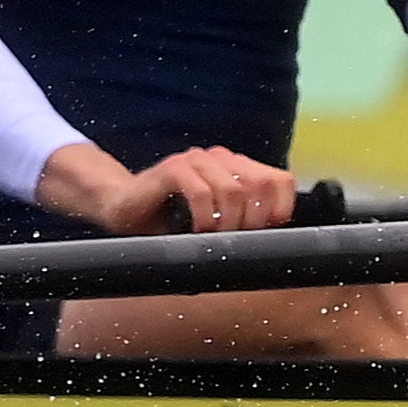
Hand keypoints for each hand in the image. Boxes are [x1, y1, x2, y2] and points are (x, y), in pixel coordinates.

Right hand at [34, 140, 295, 236]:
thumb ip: (242, 223)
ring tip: (214, 238)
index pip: (280, 180)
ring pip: (233, 190)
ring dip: (228, 222)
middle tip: (236, 240)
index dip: (282, 207)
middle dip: (253, 220)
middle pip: (260, 186)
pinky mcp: (173, 167)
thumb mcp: (216, 222)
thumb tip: (272, 249)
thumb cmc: (172, 219)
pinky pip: (201, 192)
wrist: (125, 207)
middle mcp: (221, 158)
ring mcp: (197, 159)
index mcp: (237, 167)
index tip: (269, 231)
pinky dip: (205, 217)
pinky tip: (198, 231)